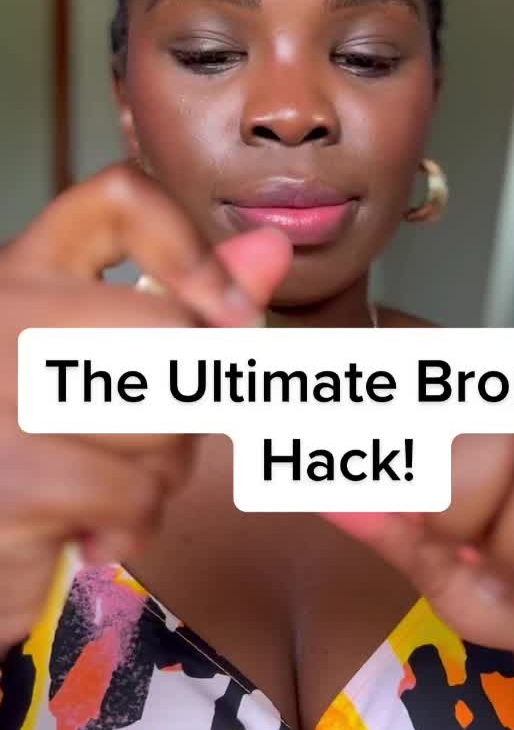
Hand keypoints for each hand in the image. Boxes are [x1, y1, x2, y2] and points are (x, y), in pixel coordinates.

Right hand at [0, 164, 290, 650]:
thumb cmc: (44, 459)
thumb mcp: (106, 370)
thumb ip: (185, 311)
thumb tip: (272, 249)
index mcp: (23, 274)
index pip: (118, 199)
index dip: (194, 250)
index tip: (229, 313)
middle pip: (174, 330)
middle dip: (192, 404)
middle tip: (145, 440)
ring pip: (169, 422)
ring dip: (161, 475)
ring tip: (99, 488)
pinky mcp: (6, 479)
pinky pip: (137, 495)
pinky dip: (131, 526)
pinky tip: (86, 531)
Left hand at [323, 434, 513, 679]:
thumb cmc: (501, 586)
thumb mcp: (435, 569)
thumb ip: (389, 527)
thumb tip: (330, 495)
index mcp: (474, 425)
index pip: (438, 388)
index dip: (417, 451)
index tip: (402, 504)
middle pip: (488, 434)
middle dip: (464, 517)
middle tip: (470, 554)